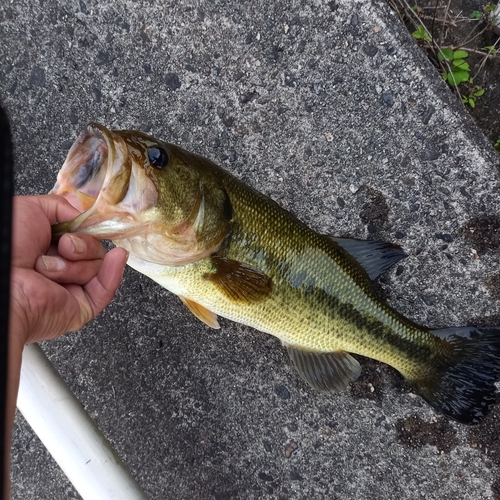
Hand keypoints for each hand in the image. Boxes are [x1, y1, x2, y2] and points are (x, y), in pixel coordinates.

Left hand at [9, 195, 127, 345]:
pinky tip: (116, 258)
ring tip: (49, 269)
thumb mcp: (31, 209)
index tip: (86, 224)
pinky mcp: (81, 307)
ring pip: (97, 266)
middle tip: (62, 247)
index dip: (86, 229)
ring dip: (76, 264)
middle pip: (94, 249)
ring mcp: (71, 288)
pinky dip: (113, 272)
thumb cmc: (7, 246)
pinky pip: (106, 289)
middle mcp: (60, 268)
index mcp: (47, 247)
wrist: (4, 281)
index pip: (82, 235)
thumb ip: (62, 207)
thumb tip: (85, 217)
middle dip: (81, 245)